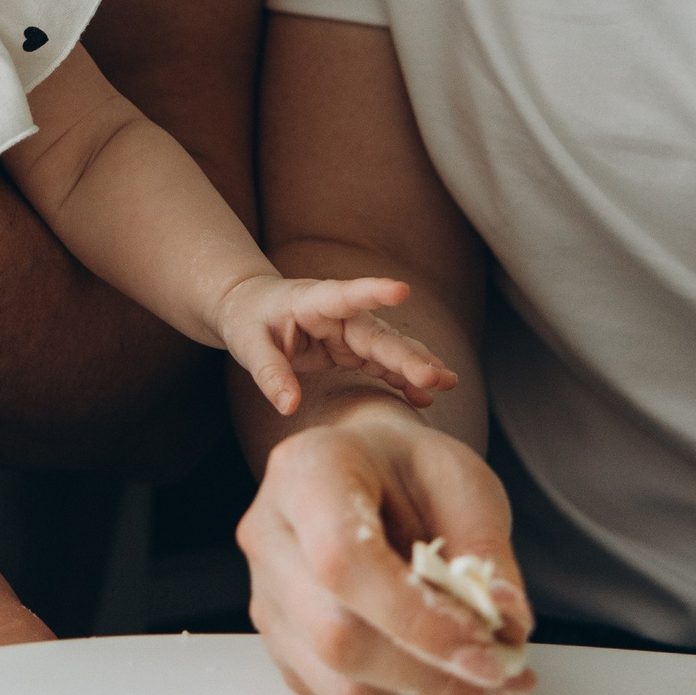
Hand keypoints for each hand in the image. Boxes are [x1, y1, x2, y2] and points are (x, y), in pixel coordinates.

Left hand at [216, 271, 456, 416]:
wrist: (253, 309)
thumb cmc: (249, 322)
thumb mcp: (248, 345)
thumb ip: (269, 373)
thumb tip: (288, 406)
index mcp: (312, 301)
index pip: (344, 295)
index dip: (373, 292)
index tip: (402, 289)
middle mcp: (340, 314)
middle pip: (378, 335)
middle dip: (408, 356)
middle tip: (437, 376)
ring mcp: (351, 331)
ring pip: (390, 348)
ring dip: (418, 365)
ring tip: (447, 382)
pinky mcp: (354, 349)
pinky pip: (384, 365)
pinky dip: (404, 379)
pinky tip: (427, 394)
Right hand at [238, 400, 533, 694]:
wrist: (364, 469)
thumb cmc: (407, 469)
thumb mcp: (462, 480)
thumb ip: (485, 548)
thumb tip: (507, 622)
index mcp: (307, 472)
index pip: (345, 560)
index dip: (418, 619)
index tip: (489, 651)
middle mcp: (270, 537)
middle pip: (336, 637)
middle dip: (432, 672)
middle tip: (506, 671)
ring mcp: (268, 598)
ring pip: (339, 687)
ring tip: (490, 678)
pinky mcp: (283, 647)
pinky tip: (450, 679)